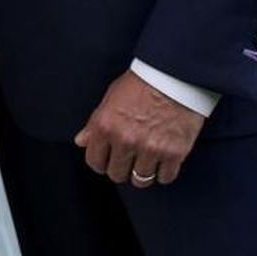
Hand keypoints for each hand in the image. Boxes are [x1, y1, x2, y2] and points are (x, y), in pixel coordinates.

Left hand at [74, 70, 203, 187]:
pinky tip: (163, 162)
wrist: (175, 75)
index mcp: (106, 126)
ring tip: (146, 161)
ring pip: (140, 179)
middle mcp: (126, 140)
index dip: (101, 162)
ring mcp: (150, 149)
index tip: (108, 160)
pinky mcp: (174, 153)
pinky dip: (164, 173)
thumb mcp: (110, 97)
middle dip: (121, 168)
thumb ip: (95, 123)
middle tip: (129, 159)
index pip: (95, 162)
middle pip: (117, 174)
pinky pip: (165, 177)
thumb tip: (81, 141)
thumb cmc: (141, 83)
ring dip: (142, 173)